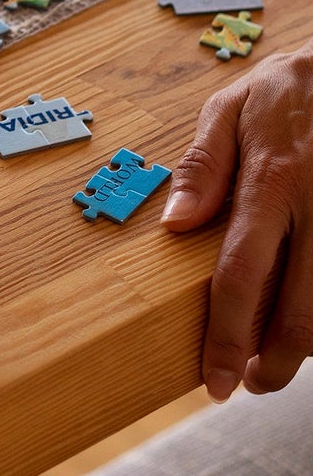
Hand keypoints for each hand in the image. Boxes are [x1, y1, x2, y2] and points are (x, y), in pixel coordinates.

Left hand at [161, 43, 312, 399]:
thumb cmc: (287, 89)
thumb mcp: (231, 107)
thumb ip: (203, 166)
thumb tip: (175, 225)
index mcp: (272, 182)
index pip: (242, 273)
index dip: (228, 334)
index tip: (213, 379)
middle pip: (301, 310)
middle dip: (275, 363)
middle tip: (249, 386)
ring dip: (307, 347)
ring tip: (277, 365)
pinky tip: (306, 321)